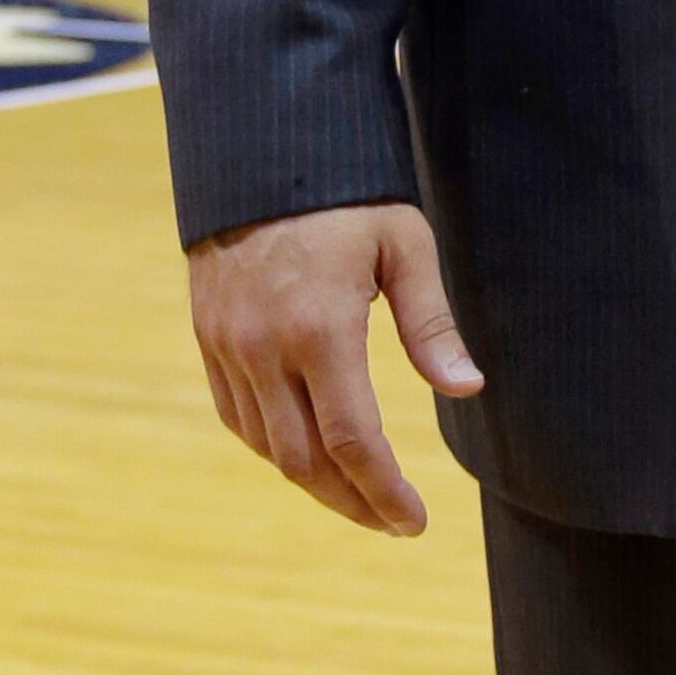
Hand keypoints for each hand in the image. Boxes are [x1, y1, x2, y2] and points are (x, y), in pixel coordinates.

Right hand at [188, 201, 482, 534]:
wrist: (258, 151)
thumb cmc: (346, 196)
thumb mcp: (404, 246)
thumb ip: (431, 324)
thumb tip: (466, 389)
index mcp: (320, 330)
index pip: (353, 441)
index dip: (385, 492)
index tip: (415, 522)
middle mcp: (264, 348)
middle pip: (306, 461)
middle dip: (352, 503)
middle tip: (392, 523)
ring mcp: (229, 346)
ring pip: (268, 447)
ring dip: (314, 483)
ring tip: (359, 498)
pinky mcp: (209, 338)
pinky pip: (238, 418)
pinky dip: (274, 449)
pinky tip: (307, 457)